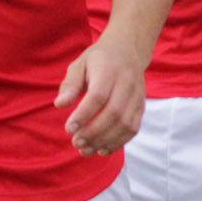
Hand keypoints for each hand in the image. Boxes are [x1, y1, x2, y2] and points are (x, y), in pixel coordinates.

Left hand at [57, 33, 147, 156]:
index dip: (83, 115)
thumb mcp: (79, 65)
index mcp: (109, 70)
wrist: (127, 50)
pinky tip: (101, 150)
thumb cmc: (98, 60)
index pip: (98, 96)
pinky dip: (118, 143)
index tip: (68, 129)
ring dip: (104, 141)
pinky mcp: (141, 106)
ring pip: (125, 124)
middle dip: (94, 132)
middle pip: (113, 113)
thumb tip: (60, 105)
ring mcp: (137, 96)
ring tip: (85, 150)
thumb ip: (70, 85)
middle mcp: (127, 83)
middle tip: (76, 142)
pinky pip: (133, 129)